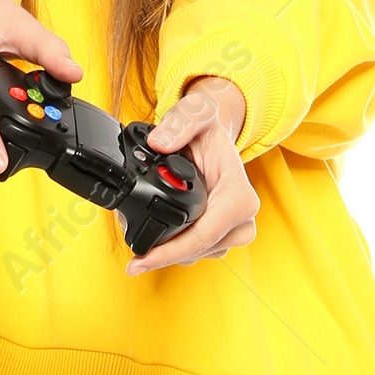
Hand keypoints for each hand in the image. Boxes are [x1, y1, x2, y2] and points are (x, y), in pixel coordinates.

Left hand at [124, 77, 257, 274]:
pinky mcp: (224, 236)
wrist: (213, 136)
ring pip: (195, 256)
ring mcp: (235, 230)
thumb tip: (159, 143)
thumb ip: (179, 124)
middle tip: (131, 251)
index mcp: (239, 196)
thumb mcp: (195, 112)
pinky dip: (175, 248)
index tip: (139, 262)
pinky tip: (158, 238)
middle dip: (162, 254)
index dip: (169, 253)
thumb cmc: (206, 127)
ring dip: (167, 252)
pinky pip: (196, 252)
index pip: (202, 236)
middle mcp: (243, 217)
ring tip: (141, 238)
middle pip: (196, 251)